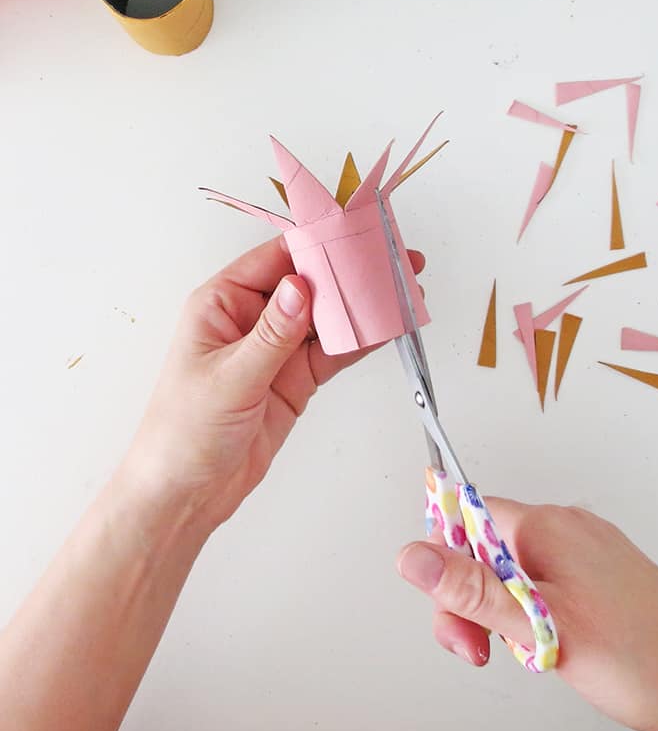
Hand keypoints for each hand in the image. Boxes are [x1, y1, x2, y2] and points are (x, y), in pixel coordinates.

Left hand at [123, 236, 424, 534]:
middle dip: (349, 273)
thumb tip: (301, 287)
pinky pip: (332, 352)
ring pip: (326, 318)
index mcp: (222, 303)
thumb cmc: (183, 433)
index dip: (316, 245)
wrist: (185, 495)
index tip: (355, 236)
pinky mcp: (294, 380)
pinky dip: (359, 341)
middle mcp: (251, 319)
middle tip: (392, 262)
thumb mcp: (229, 379)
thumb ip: (271, 335)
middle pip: (309, 284)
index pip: (275, 259)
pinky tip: (386, 327)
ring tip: (401, 291)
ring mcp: (276, 350)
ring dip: (361, 307)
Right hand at [397, 500, 657, 730]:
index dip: (448, 561)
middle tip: (482, 646)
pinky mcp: (600, 572)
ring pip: (514, 570)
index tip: (450, 601)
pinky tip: (551, 641)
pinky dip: (534, 611)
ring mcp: (586, 548)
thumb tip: (413, 557)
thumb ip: (470, 590)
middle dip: (474, 599)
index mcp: (545, 525)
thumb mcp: (537, 627)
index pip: (467, 517)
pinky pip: (544, 581)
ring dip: (505, 611)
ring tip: (530, 650)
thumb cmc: (638, 659)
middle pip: (487, 548)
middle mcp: (565, 525)